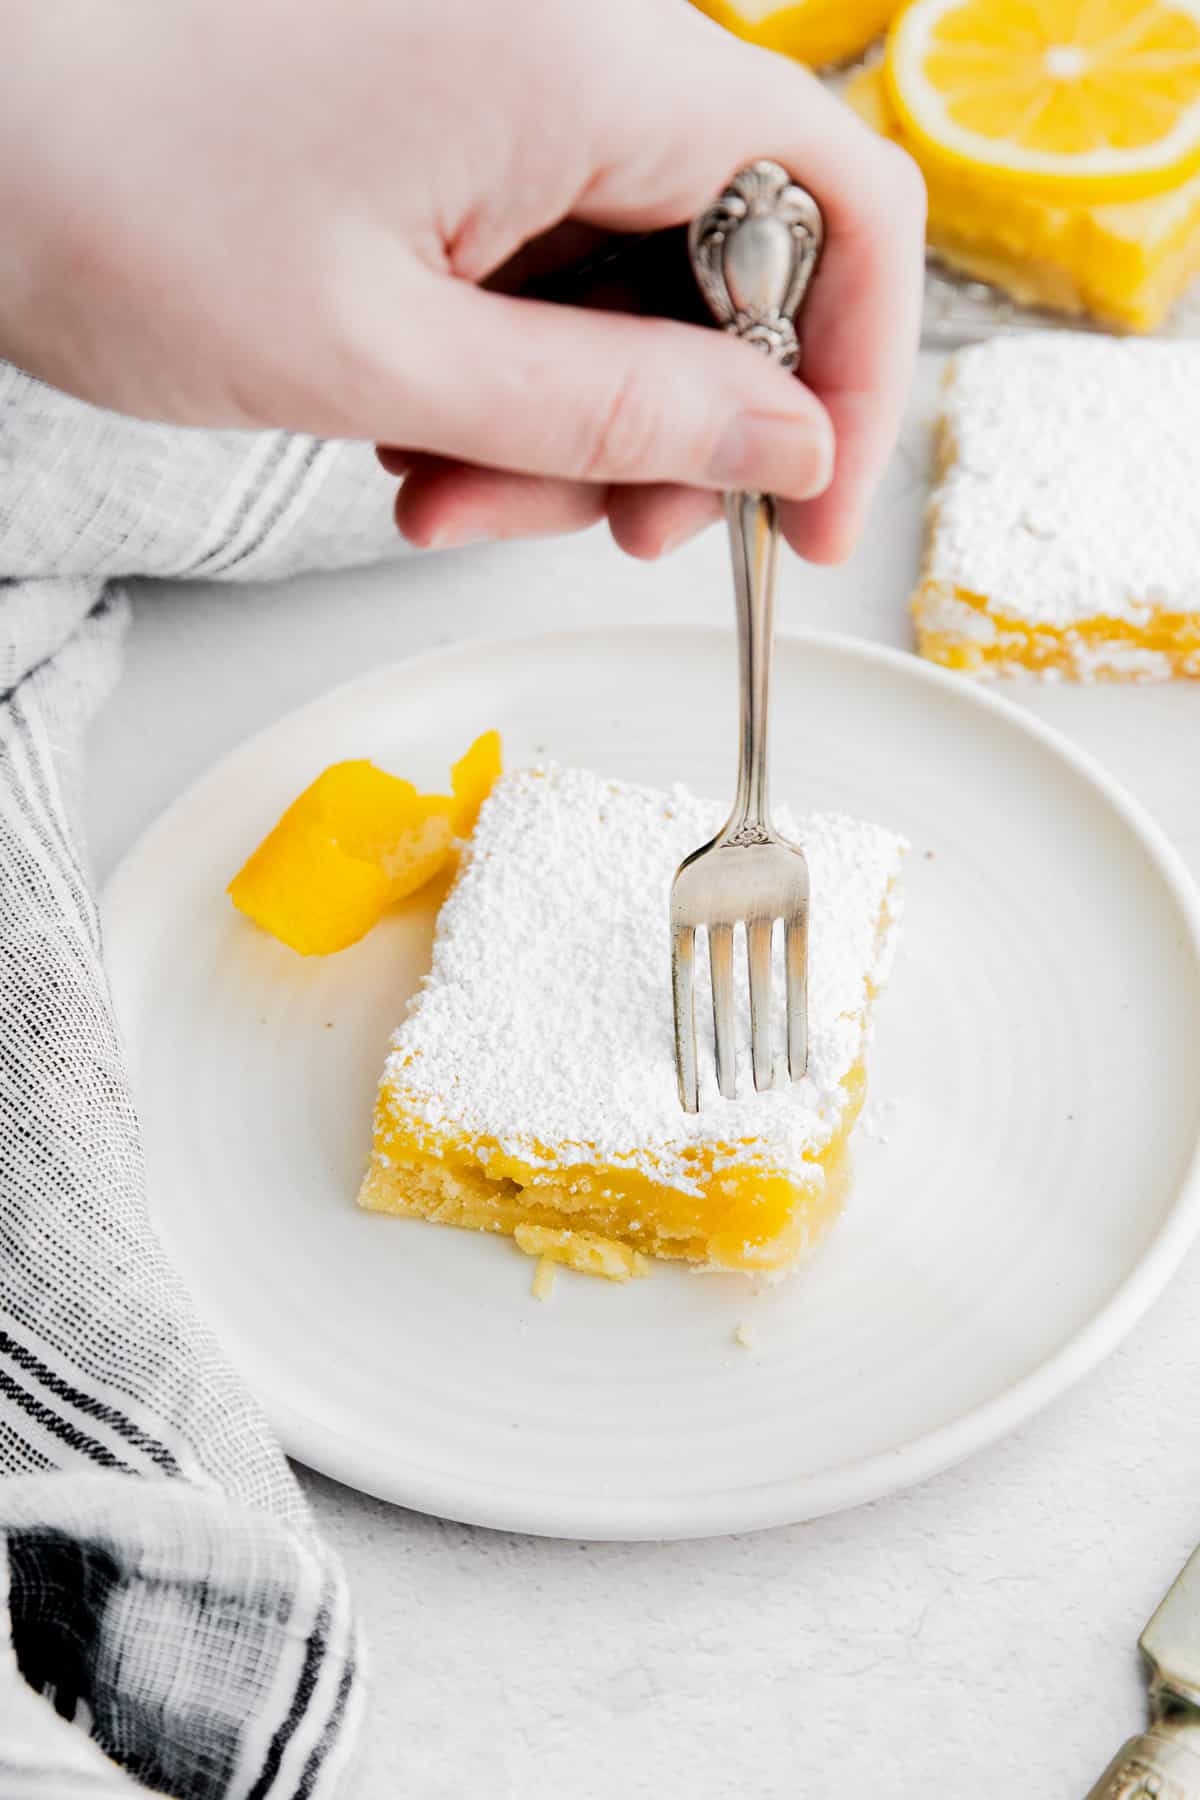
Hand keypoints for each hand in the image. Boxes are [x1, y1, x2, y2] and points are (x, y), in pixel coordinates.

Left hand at [2, 0, 924, 561]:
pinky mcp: (456, 128)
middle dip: (677, 431)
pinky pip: (549, 272)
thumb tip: (788, 443)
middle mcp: (576, 49)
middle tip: (598, 533)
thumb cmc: (119, 200)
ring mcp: (513, 84)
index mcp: (590, 64)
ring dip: (571, 429)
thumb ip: (618, 413)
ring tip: (439, 489)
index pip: (844, 203)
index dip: (859, 377)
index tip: (815, 517)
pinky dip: (508, 381)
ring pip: (639, 290)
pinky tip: (415, 432)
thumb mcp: (392, 363)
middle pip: (742, 263)